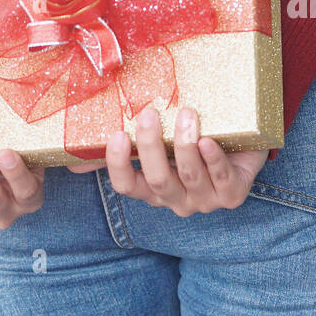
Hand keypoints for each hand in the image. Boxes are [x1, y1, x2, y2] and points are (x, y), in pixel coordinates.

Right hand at [94, 106, 268, 216]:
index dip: (119, 164)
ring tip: (186, 114)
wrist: (243, 143)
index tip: (117, 134)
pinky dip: (213, 159)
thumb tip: (73, 160)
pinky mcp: (234, 195)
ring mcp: (206, 201)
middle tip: (149, 114)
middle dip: (151, 146)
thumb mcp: (160, 143)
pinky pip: (221, 179)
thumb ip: (125, 149)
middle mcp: (177, 201)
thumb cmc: (194, 141)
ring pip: (189, 177)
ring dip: (185, 144)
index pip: (126, 186)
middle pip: (157, 180)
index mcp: (154, 190)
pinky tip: (209, 141)